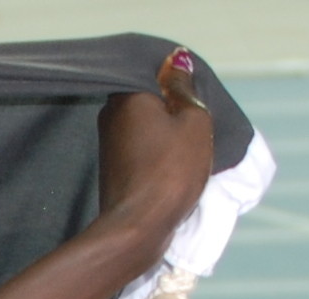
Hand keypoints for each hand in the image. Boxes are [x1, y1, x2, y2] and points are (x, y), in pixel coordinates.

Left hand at [96, 50, 213, 240]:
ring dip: (167, 129)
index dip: (177, 79)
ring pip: (145, 125)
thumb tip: (176, 62)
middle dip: (172, 105)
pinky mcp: (114, 168)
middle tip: (199, 116)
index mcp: (125, 97)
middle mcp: (110, 116)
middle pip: (148, 99)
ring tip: (190, 139)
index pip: (151, 72)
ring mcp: (109, 144)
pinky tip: (175, 158)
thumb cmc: (172, 168)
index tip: (196, 91)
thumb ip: (184, 89)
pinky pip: (142, 147)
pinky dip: (158, 149)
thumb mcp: (193, 120)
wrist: (140, 225)